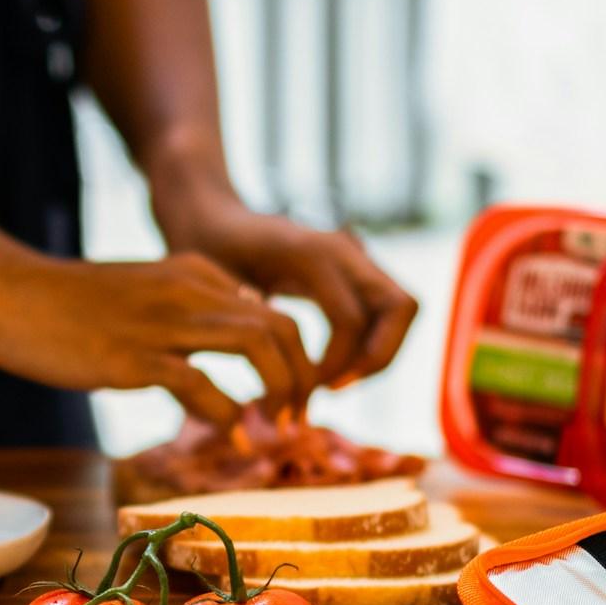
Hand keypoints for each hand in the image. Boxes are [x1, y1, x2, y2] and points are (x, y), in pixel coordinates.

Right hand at [0, 251, 315, 424]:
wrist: (2, 288)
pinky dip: (228, 416)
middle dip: (303, 378)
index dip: (296, 359)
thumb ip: (188, 310)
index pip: (274, 310)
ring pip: (257, 343)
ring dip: (280, 392)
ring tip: (275, 430)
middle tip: (297, 421)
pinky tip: (230, 438)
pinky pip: (202, 384)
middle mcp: (188, 290)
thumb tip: (228, 347)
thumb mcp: (142, 291)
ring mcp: (161, 323)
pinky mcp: (131, 357)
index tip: (291, 400)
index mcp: (194, 273)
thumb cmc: (65, 299)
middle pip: (282, 325)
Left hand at [155, 191, 417, 385]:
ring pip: (399, 310)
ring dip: (376, 353)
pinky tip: (326, 368)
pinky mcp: (351, 269)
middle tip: (334, 387)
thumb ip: (249, 319)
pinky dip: (366, 343)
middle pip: (402, 307)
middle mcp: (343, 249)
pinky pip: (381, 310)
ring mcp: (353, 255)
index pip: (350, 320)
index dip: (334, 364)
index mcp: (312, 252)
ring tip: (331, 383)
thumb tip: (278, 373)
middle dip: (378, 357)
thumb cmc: (202, 252)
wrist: (207, 216)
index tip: (305, 388)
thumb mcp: (217, 286)